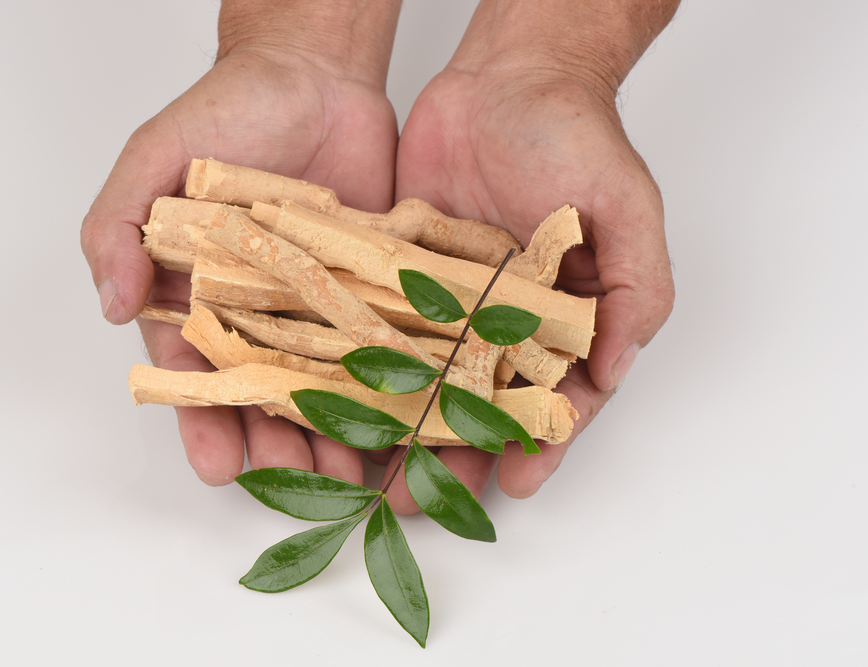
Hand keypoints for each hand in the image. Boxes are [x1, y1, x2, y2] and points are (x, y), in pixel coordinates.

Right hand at [81, 35, 398, 485]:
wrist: (313, 74)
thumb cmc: (224, 110)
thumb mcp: (153, 157)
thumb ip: (118, 225)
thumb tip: (112, 302)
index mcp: (199, 295)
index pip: (195, 375)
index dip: (202, 423)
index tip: (219, 466)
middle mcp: (258, 311)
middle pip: (264, 396)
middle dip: (276, 446)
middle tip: (298, 484)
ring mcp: (318, 304)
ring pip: (326, 384)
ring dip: (336, 432)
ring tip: (353, 472)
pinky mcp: (371, 288)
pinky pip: (380, 345)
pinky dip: (390, 384)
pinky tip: (401, 421)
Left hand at [383, 64, 674, 510]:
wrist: (507, 77)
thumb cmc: (576, 135)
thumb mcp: (626, 208)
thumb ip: (637, 288)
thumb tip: (616, 370)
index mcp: (566, 318)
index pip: (555, 397)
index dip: (541, 441)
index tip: (518, 479)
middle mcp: (506, 320)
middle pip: (483, 404)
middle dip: (458, 453)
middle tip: (426, 496)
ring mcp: (451, 301)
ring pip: (427, 379)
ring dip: (405, 427)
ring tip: (375, 469)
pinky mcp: (403, 275)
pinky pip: (384, 327)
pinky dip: (365, 365)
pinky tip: (341, 398)